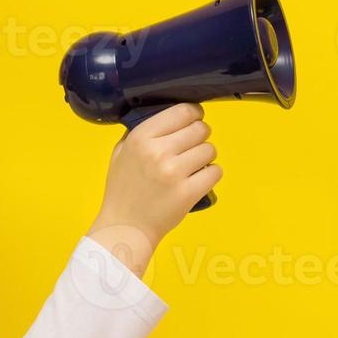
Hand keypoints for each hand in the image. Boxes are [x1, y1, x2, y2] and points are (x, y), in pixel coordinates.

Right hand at [90, 103, 220, 246]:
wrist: (126, 226)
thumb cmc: (124, 189)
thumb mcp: (122, 151)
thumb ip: (142, 132)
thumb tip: (170, 116)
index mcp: (141, 137)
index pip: (183, 111)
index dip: (194, 114)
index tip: (194, 120)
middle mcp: (158, 151)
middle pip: (201, 129)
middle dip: (200, 136)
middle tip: (191, 147)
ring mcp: (174, 173)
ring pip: (210, 149)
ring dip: (205, 157)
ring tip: (193, 166)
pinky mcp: (188, 193)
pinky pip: (216, 171)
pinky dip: (211, 175)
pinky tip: (199, 179)